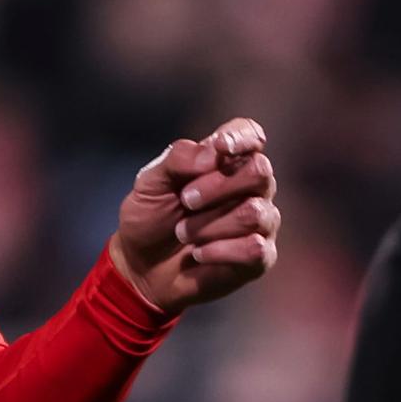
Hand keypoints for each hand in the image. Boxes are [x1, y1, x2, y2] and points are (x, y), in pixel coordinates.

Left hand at [113, 121, 280, 312]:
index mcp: (226, 161)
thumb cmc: (150, 218)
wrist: (140, 267)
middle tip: (185, 200)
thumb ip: (178, 160)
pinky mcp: (259, 256)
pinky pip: (254, 248)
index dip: (242, 137)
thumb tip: (214, 153)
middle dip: (218, 186)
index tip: (221, 147)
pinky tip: (198, 254)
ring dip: (209, 225)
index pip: (250, 134)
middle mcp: (251, 187)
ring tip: (183, 233)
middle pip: (259, 172)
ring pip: (254, 213)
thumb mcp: (150, 184)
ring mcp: (260, 221)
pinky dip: (219, 251)